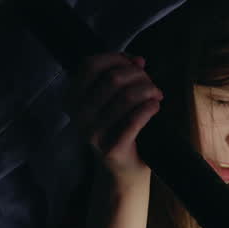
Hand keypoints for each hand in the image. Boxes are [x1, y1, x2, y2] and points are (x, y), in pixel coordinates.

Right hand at [67, 53, 162, 177]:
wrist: (121, 169)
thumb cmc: (117, 126)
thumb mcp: (111, 98)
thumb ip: (121, 74)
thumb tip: (137, 60)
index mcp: (72, 98)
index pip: (90, 65)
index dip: (115, 58)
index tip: (134, 63)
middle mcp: (77, 116)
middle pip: (113, 79)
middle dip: (139, 76)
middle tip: (151, 85)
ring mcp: (92, 134)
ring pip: (126, 97)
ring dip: (148, 90)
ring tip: (157, 95)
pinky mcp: (112, 149)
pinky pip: (134, 120)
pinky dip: (149, 108)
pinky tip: (155, 106)